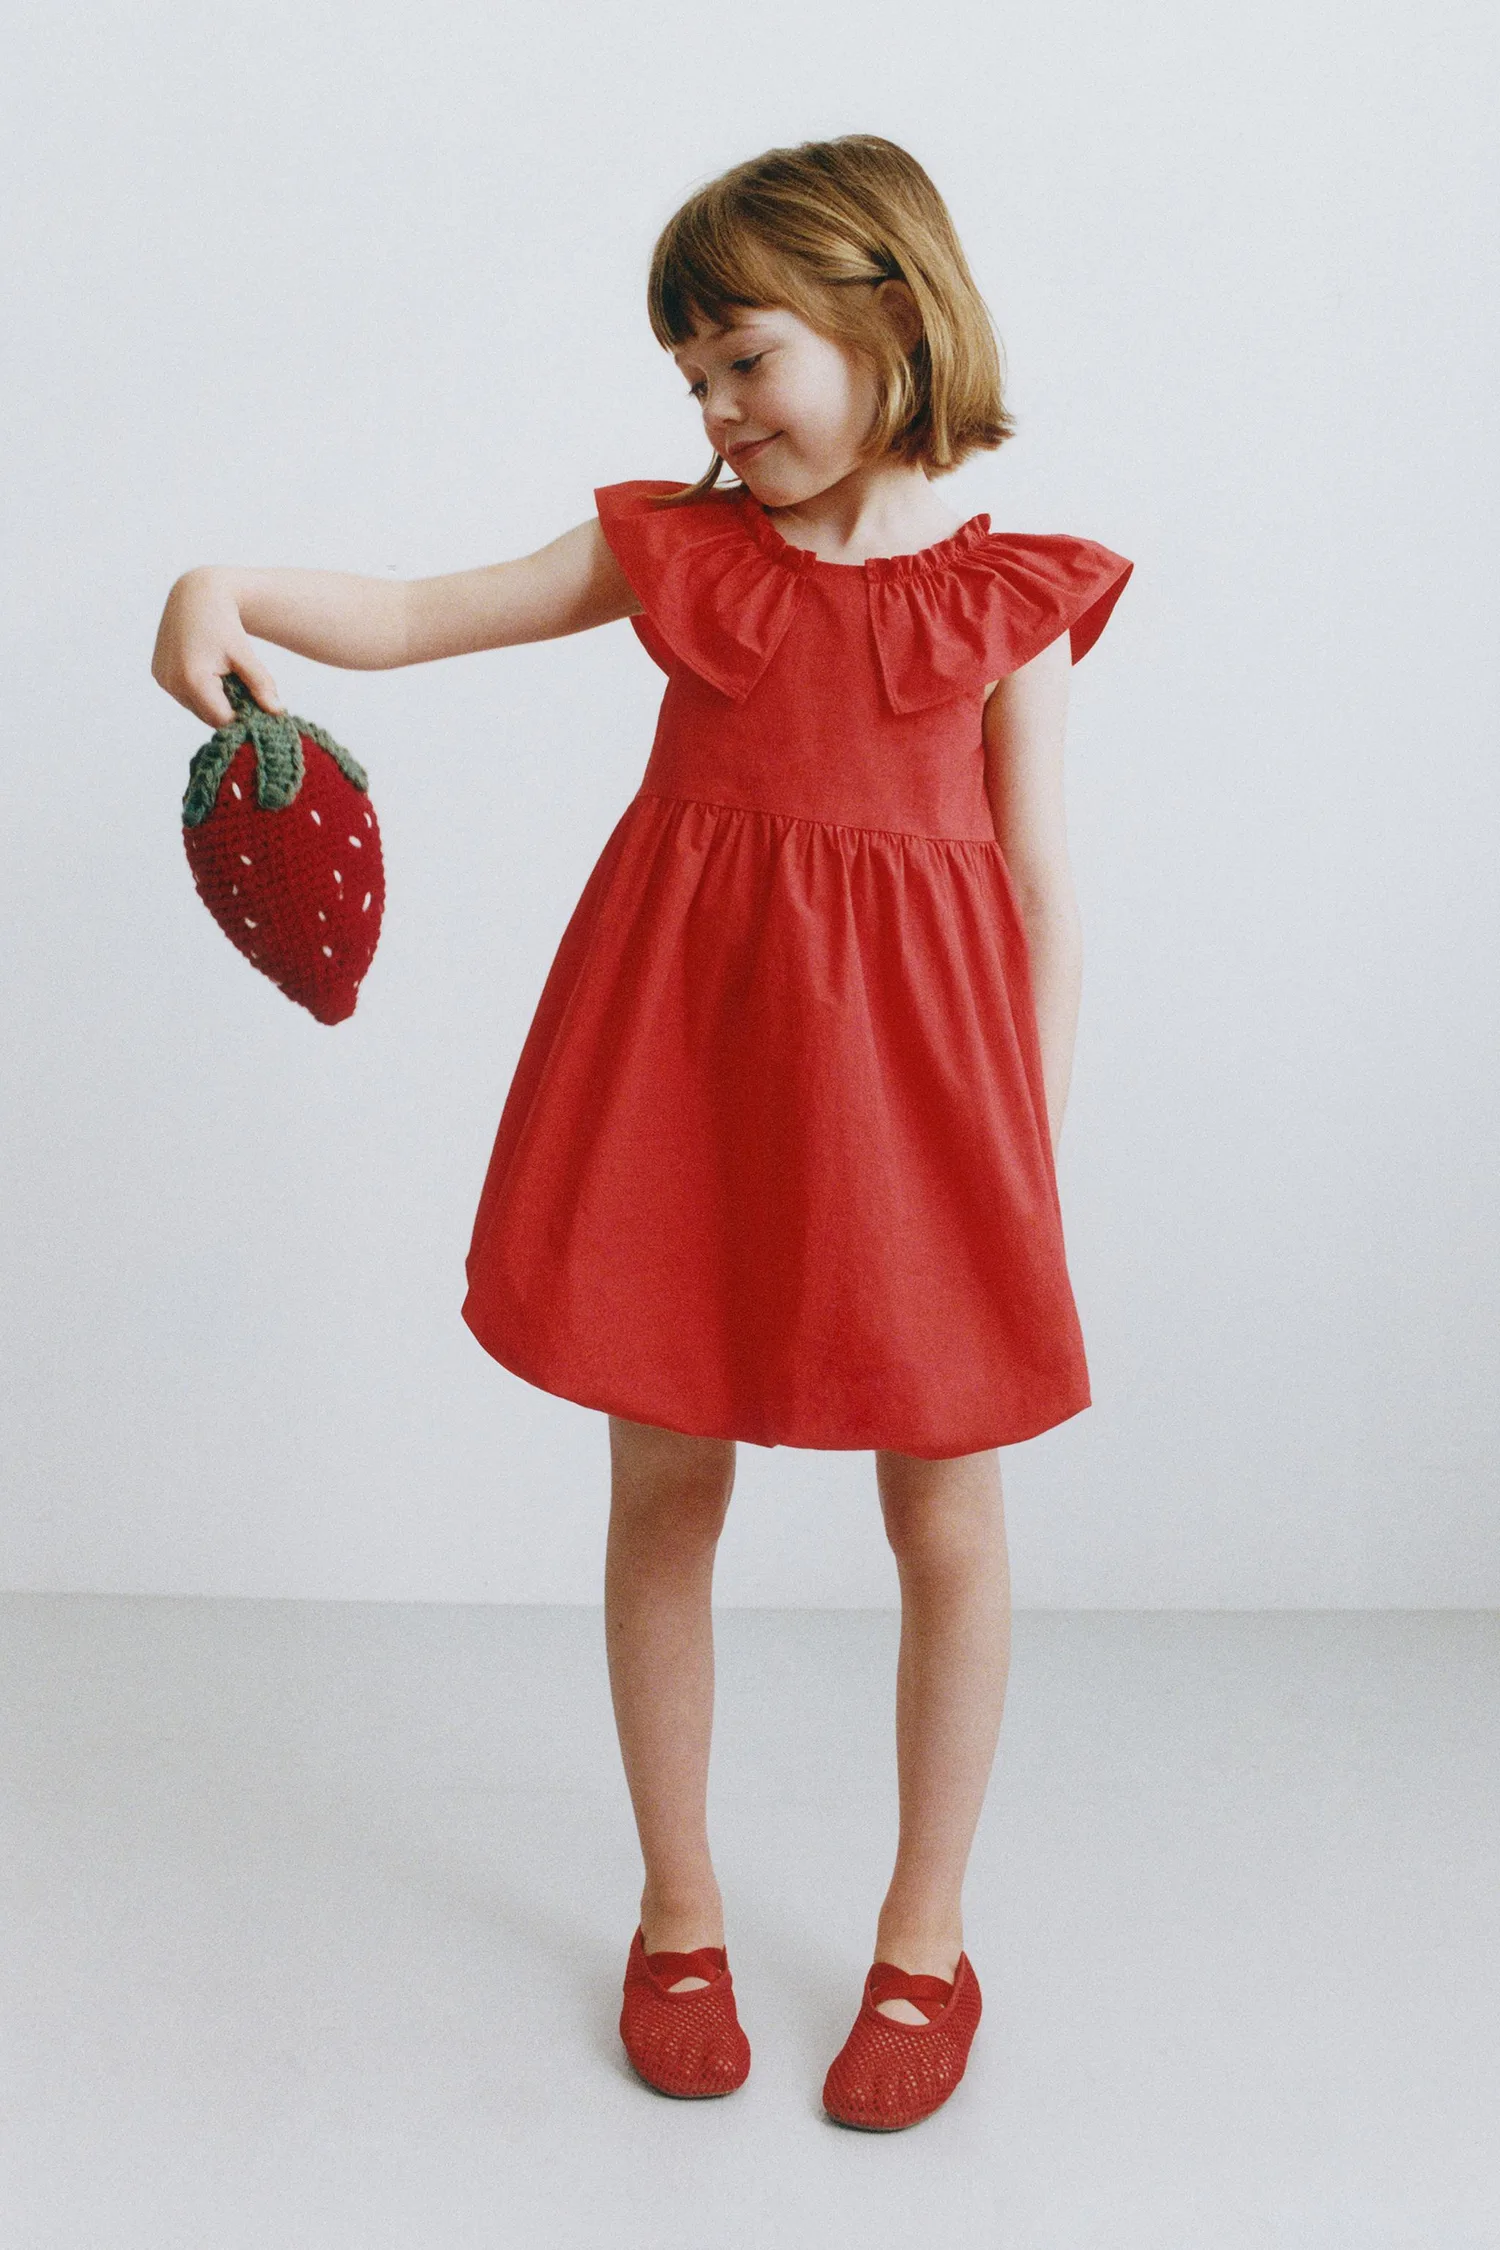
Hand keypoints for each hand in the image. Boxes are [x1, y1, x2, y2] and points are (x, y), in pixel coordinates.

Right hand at [151, 567, 284, 729]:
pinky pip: (184, 696)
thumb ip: (261, 685)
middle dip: (227, 709)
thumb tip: (277, 712)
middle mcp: (172, 682)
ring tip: (223, 674)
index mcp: (193, 679)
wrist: (196, 595)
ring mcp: (163, 680)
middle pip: (208, 717)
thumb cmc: (224, 623)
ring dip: (212, 701)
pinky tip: (206, 669)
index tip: (255, 706)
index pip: (222, 720)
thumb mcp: (245, 654)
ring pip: (196, 708)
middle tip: (240, 685)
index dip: (241, 716)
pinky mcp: (159, 675)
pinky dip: (198, 692)